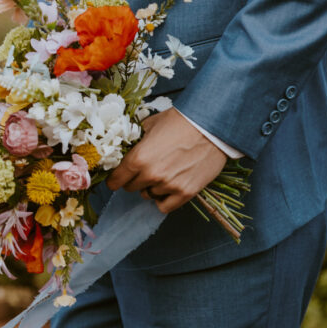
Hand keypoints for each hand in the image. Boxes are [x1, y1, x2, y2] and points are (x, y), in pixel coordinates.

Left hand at [106, 107, 227, 213]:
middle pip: (131, 188)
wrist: (211, 125)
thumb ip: (135, 141)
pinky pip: (165, 206)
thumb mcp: (150, 125)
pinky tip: (167, 189)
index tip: (116, 178)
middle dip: (134, 179)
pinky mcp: (186, 192)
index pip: (116, 180)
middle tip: (143, 170)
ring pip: (148, 195)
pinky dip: (163, 199)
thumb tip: (125, 149)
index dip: (114, 179)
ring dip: (151, 187)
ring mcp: (169, 185)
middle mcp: (151, 175)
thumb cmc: (181, 121)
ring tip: (162, 173)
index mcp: (139, 158)